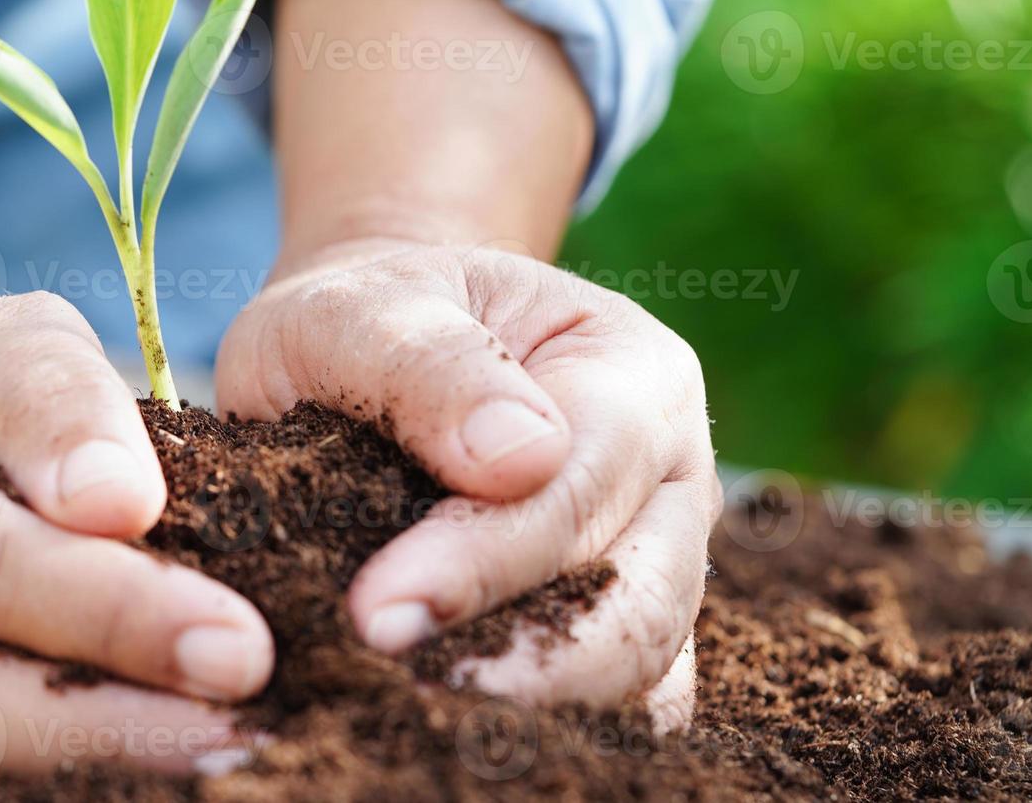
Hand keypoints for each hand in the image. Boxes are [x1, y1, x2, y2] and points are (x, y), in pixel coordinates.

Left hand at [216, 239, 719, 727]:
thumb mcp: (361, 309)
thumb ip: (429, 366)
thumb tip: (522, 461)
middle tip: (396, 682)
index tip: (377, 613)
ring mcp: (656, 557)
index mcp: (633, 372)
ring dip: (537, 703)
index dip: (485, 559)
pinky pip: (615, 701)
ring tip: (414, 707)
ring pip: (644, 667)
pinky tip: (449, 721)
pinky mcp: (616, 624)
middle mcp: (670, 474)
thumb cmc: (364, 321)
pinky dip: (546, 721)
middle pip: (642, 598)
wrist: (369, 349)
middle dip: (528, 662)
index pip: (582, 484)